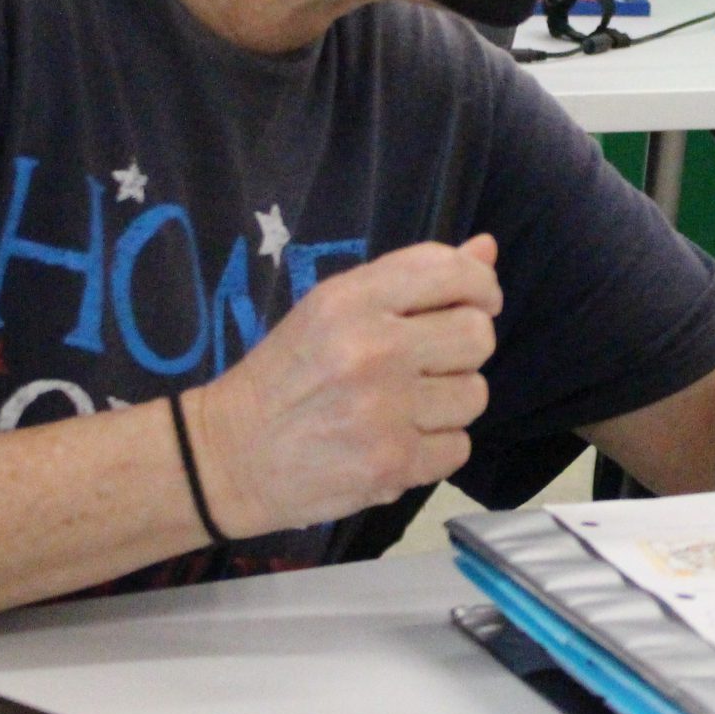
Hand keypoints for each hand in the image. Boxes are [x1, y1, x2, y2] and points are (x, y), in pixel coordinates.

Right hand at [190, 235, 501, 537]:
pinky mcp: (392, 465)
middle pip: (477, 335)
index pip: (453, 271)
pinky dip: (436, 448)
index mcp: (352, 299)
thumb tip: (486, 248)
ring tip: (406, 406)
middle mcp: (373, 349)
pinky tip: (399, 441)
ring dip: (449, 402)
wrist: (227, 456)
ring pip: (475, 394)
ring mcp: (385, 410)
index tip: (475, 303)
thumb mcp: (333, 308)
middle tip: (427, 363)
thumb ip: (411, 278)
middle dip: (462, 349)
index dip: (481, 285)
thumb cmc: (286, 375)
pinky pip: (459, 448)